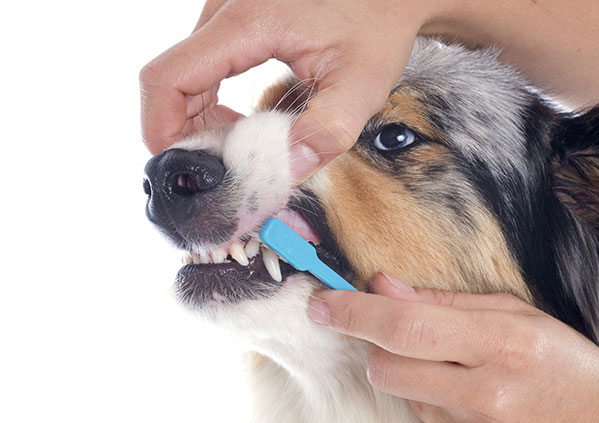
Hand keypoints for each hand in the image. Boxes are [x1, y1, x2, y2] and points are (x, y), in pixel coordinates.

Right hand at [140, 0, 442, 179]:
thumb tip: (287, 171)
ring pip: (184, 72)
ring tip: (243, 143)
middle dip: (187, 130)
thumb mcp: (362, 83)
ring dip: (200, 115)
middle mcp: (226, 9)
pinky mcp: (233, 16)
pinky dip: (211, 97)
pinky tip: (243, 118)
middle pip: (171, 78)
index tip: (183, 165)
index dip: (161, 127)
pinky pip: (202, 62)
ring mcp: (226, 9)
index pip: (169, 77)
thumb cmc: (378, 23)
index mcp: (248, 23)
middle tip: (226, 164)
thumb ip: (327, 130)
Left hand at [309, 274, 598, 422]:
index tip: (320, 304)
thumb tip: (380, 286)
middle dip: (379, 347)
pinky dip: (431, 409)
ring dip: (414, 378)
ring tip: (463, 372)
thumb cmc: (566, 363)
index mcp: (500, 344)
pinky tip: (469, 402)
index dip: (353, 313)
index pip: (404, 326)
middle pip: (385, 369)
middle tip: (406, 334)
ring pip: (403, 398)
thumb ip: (445, 302)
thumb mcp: (517, 315)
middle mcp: (485, 395)